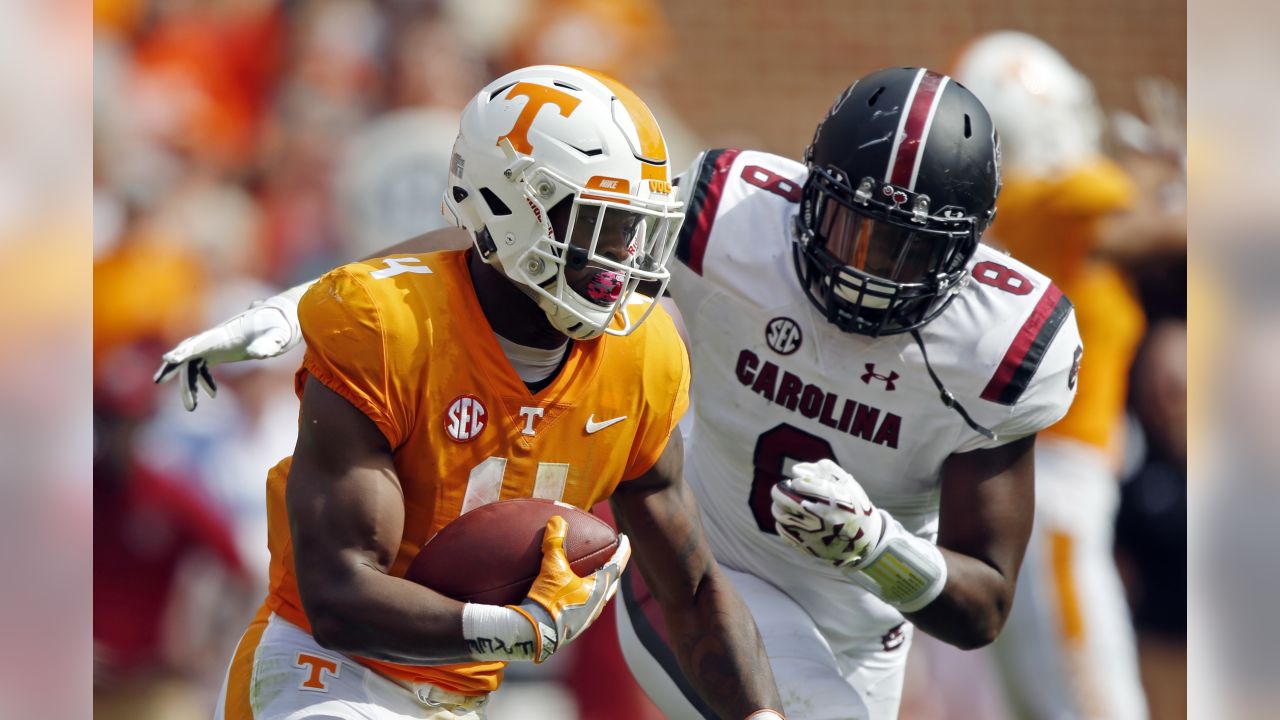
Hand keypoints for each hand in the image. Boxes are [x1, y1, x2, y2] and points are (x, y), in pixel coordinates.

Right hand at [153, 296, 301, 410]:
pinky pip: (202, 364)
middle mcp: (216, 337)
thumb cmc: (281, 327)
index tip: (169, 359)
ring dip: (189, 384)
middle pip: (189, 353)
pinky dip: (201, 380)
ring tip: (191, 407)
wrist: (283, 318)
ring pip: (192, 362)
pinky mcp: (220, 349)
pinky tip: (213, 395)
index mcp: (226, 333)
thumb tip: (258, 353)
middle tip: (164, 384)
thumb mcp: (278, 336)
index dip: (184, 350)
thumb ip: (269, 344)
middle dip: (175, 370)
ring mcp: (216, 343)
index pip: (200, 342)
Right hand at [508, 515, 630, 662]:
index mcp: (598, 590)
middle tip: (612, 555)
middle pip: (612, 583)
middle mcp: (597, 605)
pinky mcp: (574, 626)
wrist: (533, 634)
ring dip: (600, 583)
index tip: (625, 538)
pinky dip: (586, 594)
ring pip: (600, 597)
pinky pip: (586, 606)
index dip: (622, 550)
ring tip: (593, 573)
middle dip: (613, 568)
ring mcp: (587, 618)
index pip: (617, 565)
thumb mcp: (551, 568)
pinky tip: (574, 593)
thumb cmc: (548, 601)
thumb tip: (557, 520)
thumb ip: (555, 543)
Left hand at [770, 459, 884, 569]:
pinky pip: (782, 529)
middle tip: (782, 489)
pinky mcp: (804, 545)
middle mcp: (819, 517)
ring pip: (780, 513)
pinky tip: (792, 518)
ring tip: (787, 503)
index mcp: (832, 499)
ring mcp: (810, 532)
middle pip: (784, 498)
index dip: (799, 482)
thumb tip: (797, 471)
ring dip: (779, 505)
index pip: (800, 484)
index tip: (801, 484)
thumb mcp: (847, 483)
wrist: (864, 540)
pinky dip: (783, 521)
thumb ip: (824, 469)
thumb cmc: (853, 506)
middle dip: (780, 490)